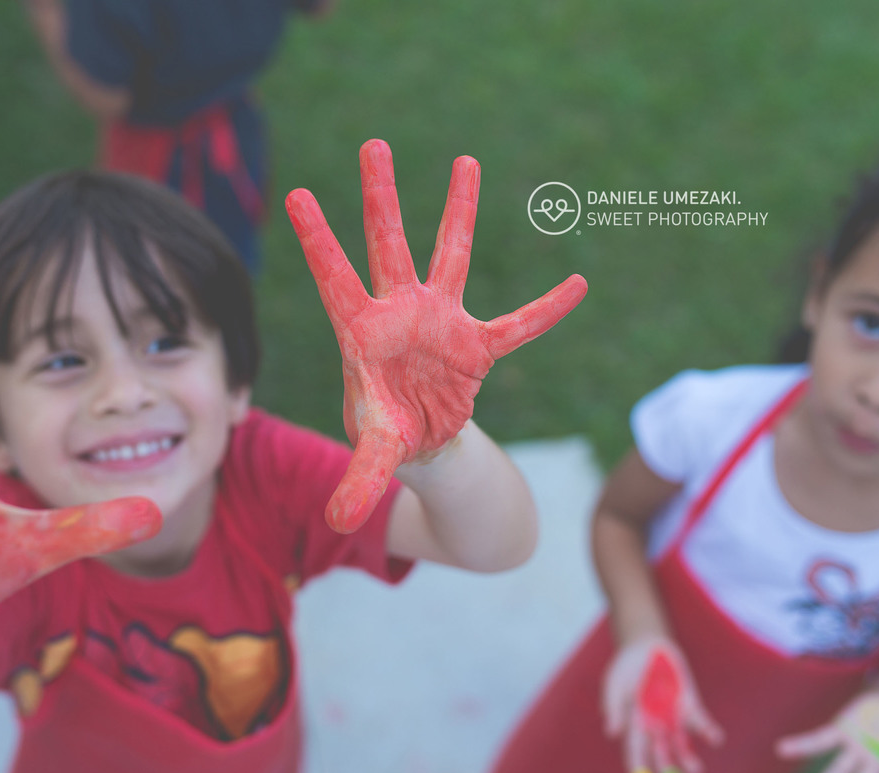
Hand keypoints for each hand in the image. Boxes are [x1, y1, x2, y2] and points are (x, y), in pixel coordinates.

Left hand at [285, 139, 586, 532]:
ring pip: (450, 255)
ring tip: (465, 161)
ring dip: (457, 211)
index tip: (299, 195)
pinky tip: (578, 284)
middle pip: (387, 245)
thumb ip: (361, 479)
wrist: (421, 446)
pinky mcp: (476, 344)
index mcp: (361, 333)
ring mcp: (440, 322)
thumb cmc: (386, 434)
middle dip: (381, 197)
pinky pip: (518, 324)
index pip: (335, 277)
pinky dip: (547, 310)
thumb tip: (339, 522)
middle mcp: (399, 313)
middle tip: (373, 144)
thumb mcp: (374, 454)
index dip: (319, 240)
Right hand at [603, 636, 723, 772]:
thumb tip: (612, 733)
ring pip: (683, 745)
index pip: (635, 750)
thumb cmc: (626, 666)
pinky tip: (715, 738)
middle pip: (661, 753)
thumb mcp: (614, 682)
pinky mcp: (690, 705)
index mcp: (634, 723)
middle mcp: (655, 725)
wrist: (648, 645)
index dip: (638, 767)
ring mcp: (674, 717)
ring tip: (696, 771)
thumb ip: (613, 706)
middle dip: (667, 768)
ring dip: (689, 760)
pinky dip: (709, 732)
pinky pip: (702, 723)